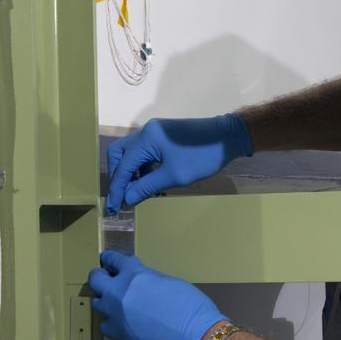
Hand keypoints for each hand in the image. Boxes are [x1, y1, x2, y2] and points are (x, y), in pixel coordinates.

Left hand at [87, 251, 226, 339]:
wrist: (194, 334)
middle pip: (95, 280)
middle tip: (107, 279)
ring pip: (97, 302)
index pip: (113, 260)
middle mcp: (118, 291)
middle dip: (101, 277)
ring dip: (105, 299)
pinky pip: (105, 324)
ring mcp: (114, 314)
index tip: (108, 260)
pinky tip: (121, 321)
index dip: (110, 259)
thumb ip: (145, 276)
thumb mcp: (165, 280)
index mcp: (133, 274)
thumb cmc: (188, 303)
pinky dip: (110, 321)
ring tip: (115, 301)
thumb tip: (136, 276)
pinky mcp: (117, 333)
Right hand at [105, 114, 253, 213]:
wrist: (227, 136)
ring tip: (137, 193)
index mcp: (147, 140)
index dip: (117, 189)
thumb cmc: (203, 157)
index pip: (122, 167)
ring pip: (129, 153)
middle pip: (118, 154)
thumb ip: (147, 187)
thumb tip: (127, 199)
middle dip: (118, 177)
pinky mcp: (161, 135)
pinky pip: (142, 152)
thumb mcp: (175, 176)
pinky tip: (149, 182)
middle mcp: (145, 132)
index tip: (113, 208)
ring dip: (130, 173)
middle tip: (122, 197)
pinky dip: (141, 167)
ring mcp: (153, 132)